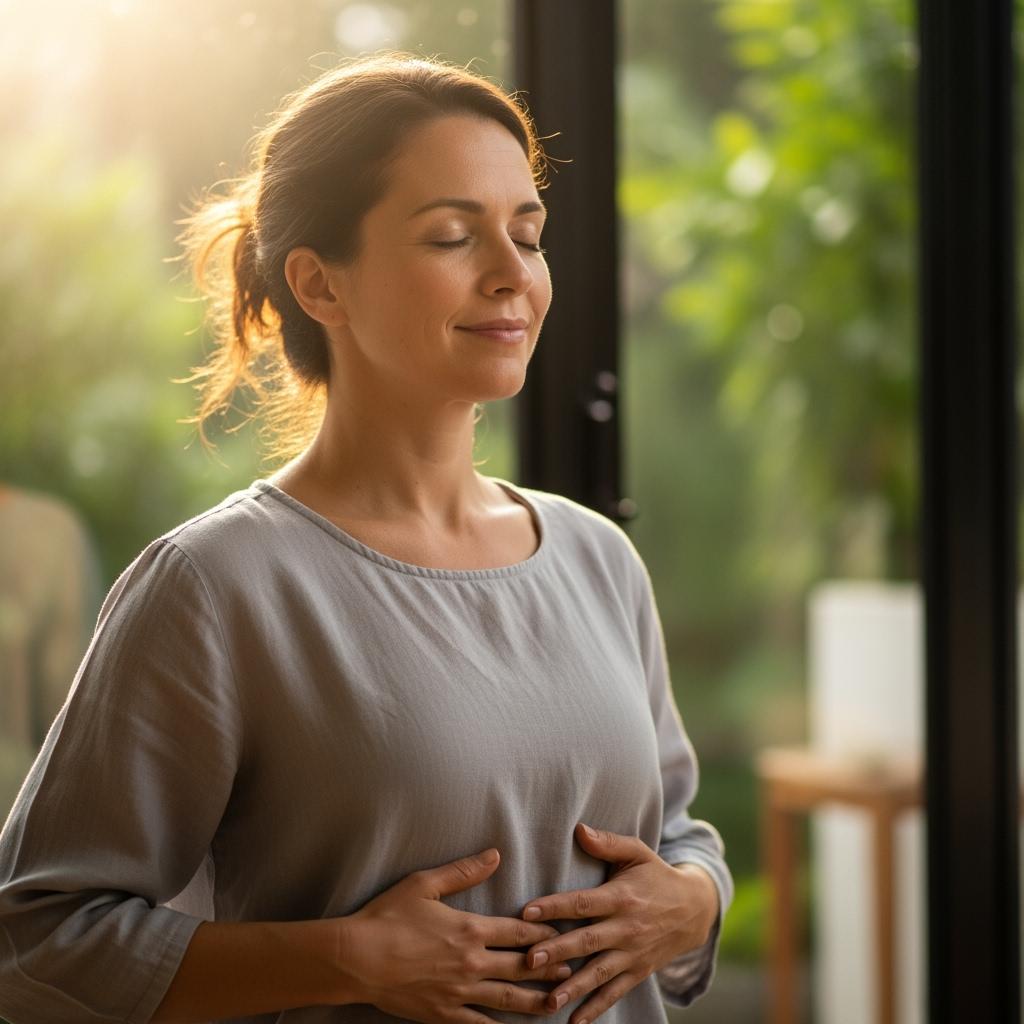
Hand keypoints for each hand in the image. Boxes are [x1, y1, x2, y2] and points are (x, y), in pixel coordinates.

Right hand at [341, 846, 575, 1022]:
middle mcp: (472, 962)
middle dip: (549, 968)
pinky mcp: (444, 1014)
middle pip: (522, 967)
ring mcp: (459, 992)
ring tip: (557, 1003)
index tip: (563, 931)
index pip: (519, 931)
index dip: (544, 932)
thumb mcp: (424, 884)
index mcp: (470, 928)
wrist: (357, 959)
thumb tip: (495, 855)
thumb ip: (464, 871)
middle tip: (573, 968)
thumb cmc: (388, 916)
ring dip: (535, 1001)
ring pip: (508, 1000)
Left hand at [518, 823, 719, 1022]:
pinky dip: (595, 1009)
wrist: (695, 910)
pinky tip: (574, 1022)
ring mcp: (632, 953)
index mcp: (621, 897)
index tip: (527, 910)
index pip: (583, 902)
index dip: (555, 906)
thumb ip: (608, 842)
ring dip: (573, 988)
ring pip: (599, 973)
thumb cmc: (656, 875)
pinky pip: (614, 993)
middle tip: (529, 959)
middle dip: (558, 951)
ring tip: (548, 1000)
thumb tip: (578, 829)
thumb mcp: (637, 852)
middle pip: (587, 941)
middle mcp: (626, 928)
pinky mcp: (637, 972)